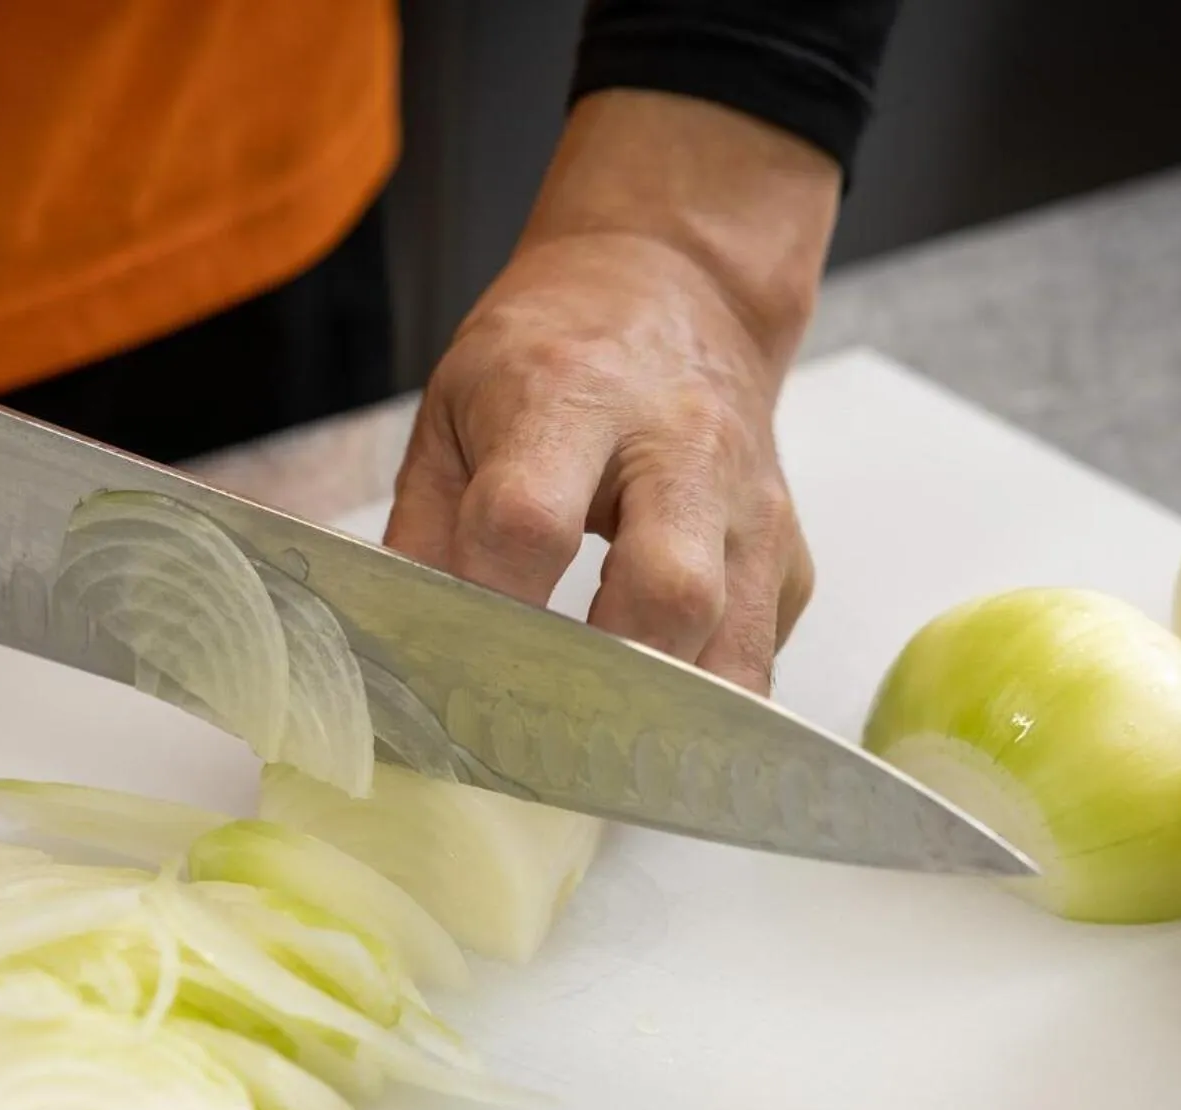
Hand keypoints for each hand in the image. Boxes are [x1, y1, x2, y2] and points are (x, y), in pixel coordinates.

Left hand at [386, 91, 838, 693]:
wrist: (676, 286)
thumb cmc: (546, 359)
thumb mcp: (451, 414)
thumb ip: (422, 535)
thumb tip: (392, 655)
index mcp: (571, 397)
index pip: (528, 523)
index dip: (487, 610)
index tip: (449, 670)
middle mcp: (681, 447)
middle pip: (667, 594)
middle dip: (598, 684)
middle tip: (534, 735)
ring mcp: (751, 506)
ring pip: (732, 646)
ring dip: (660, 718)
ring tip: (590, 752)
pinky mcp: (787, 555)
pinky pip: (756, 657)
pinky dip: (700, 702)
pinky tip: (645, 711)